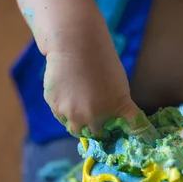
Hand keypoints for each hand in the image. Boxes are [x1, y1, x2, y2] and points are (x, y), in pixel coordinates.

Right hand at [43, 44, 158, 141]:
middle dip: (93, 128)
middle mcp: (88, 118)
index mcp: (108, 114)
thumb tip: (128, 128)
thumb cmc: (104, 64)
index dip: (108, 132)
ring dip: (78, 121)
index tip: (108, 127)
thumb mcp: (122, 90)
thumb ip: (122, 112)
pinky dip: (64, 109)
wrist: (76, 45)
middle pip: (91, 134)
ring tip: (81, 103)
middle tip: (94, 114)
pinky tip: (70, 93)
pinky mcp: (54, 105)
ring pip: (73, 127)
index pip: (108, 135)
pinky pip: (60, 115)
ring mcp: (69, 113)